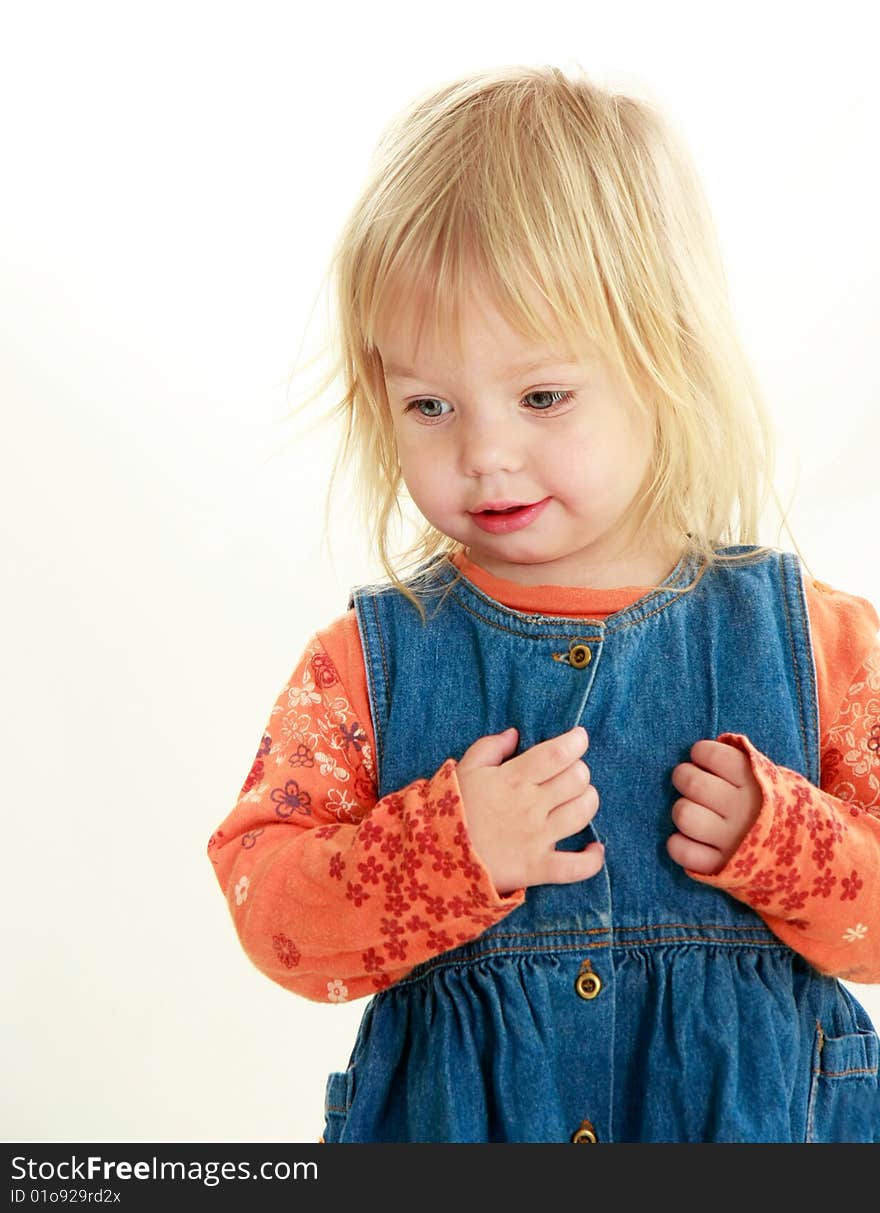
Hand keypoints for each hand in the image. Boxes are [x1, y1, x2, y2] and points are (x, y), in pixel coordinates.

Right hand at [456, 725, 604, 896]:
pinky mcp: (538, 868)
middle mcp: (531, 806)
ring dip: (588, 800)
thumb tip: (515, 734)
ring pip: (583, 813)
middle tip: (571, 772)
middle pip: (577, 779)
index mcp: (513, 778)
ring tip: (580, 798)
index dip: (576, 742)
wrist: (432, 857)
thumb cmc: (447, 810)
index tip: (579, 738)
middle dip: (580, 770)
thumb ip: (490, 747)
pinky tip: (595, 848)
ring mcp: (537, 838)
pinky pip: (577, 867)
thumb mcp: (464, 770)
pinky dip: (592, 858)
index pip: (557, 753)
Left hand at [666, 739, 762, 875]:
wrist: (806, 857)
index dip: (700, 753)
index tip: (704, 760)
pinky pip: (682, 851)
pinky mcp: (720, 867)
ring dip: (682, 810)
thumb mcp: (772, 779)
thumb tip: (701, 751)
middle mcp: (743, 810)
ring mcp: (731, 840)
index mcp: (756, 782)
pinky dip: (679, 844)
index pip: (711, 754)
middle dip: (684, 777)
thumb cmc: (775, 808)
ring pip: (684, 815)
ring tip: (694, 811)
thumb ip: (741, 763)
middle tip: (692, 784)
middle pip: (691, 783)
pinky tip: (690, 839)